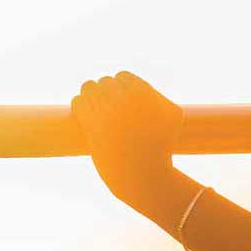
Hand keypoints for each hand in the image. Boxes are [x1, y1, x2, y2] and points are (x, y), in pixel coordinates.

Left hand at [69, 70, 183, 206]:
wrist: (145, 173)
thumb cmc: (161, 147)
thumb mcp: (173, 116)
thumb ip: (159, 96)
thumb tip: (143, 89)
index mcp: (142, 90)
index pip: (122, 76)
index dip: (121, 89)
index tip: (121, 102)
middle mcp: (123, 96)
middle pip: (104, 82)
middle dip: (106, 94)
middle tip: (108, 110)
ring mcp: (105, 108)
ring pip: (88, 87)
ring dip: (90, 96)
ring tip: (95, 111)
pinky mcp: (90, 122)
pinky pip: (77, 102)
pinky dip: (79, 107)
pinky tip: (84, 116)